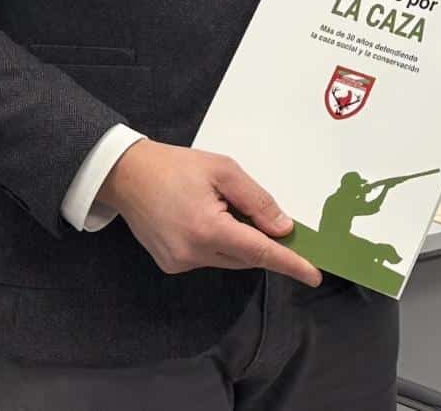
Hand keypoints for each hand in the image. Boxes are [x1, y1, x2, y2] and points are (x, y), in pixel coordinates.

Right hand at [101, 140, 321, 286]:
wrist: (126, 175)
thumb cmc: (175, 166)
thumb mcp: (223, 171)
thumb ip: (257, 201)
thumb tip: (283, 228)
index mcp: (208, 228)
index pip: (260, 252)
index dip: (290, 263)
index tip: (314, 275)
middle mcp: (193, 253)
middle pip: (246, 256)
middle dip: (262, 240)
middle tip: (266, 216)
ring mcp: (179, 263)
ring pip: (229, 259)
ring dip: (239, 240)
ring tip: (222, 206)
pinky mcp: (171, 265)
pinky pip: (209, 258)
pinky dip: (219, 243)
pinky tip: (205, 217)